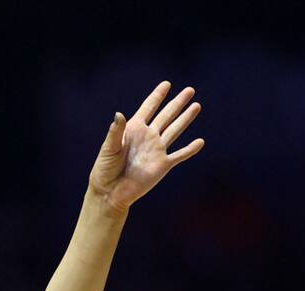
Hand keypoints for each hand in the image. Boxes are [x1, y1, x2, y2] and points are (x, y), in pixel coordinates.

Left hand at [89, 81, 204, 212]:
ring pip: (175, 130)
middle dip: (177, 103)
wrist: (110, 192)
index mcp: (133, 129)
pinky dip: (190, 149)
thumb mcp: (108, 148)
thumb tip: (119, 114)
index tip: (166, 84)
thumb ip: (115, 132)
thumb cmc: (105, 169)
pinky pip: (179, 155)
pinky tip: (200, 142)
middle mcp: (147, 137)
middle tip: (190, 90)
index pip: (148, 108)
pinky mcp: (162, 165)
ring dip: (186, 119)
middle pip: (166, 116)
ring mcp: (156, 150)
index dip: (157, 96)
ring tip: (196, 106)